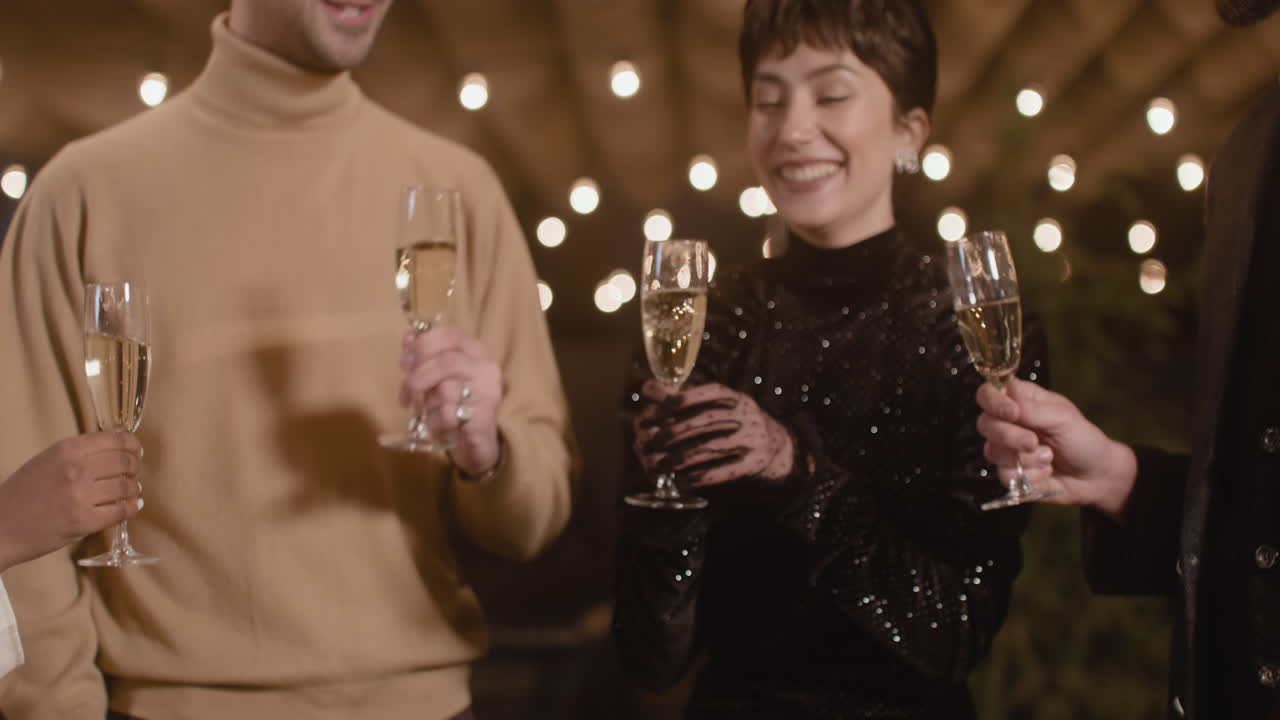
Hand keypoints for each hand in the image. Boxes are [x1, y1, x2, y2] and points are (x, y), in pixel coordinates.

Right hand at [0, 432, 142, 570]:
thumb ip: (78, 454)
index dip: (132, 445)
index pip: (115, 440)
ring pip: (126, 487)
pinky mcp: (84, 521)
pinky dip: (131, 508)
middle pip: (125, 462)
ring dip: (133, 489)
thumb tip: (114, 451)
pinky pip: (121, 511)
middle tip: (133, 473)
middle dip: (135, 467)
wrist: (0, 526)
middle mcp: (76, 469)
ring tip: (130, 491)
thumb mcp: (46, 461)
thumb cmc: (21, 493)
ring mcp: (81, 496)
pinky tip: (130, 507)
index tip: (135, 451)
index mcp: (67, 449)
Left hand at [400, 325, 502, 476]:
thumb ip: (426, 357)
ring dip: (428, 406)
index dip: (424, 344)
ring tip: (430, 414)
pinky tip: (438, 427)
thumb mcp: (440, 377)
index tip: (404, 362)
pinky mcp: (484, 418)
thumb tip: (408, 337)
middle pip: (446, 362)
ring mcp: (487, 393)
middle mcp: (486, 369)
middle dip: (417, 378)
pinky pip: (448, 416)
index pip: (452, 334)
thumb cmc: (456, 405)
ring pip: (445, 391)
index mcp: (476, 352)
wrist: (478, 443)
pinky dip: (435, 423)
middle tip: (405, 395)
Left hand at [632, 380, 793, 487]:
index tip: (667, 403)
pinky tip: (682, 483)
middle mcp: (747, 415)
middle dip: (678, 430)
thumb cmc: (737, 423)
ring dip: (684, 457)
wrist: (779, 447)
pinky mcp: (755, 464)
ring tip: (662, 465)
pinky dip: (701, 478)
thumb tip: (650, 388)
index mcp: (736, 398)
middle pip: (709, 421)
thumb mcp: (720, 405)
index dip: (690, 397)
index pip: (714, 392)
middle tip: (654, 440)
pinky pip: (726, 471)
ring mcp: (754, 440)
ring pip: (714, 447)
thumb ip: (687, 398)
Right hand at [975, 377, 1136, 518]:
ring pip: (993, 452)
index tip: (1012, 413)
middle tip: (1034, 442)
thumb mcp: (1063, 419)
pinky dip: (1031, 476)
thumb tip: (1007, 396)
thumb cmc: (1083, 440)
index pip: (988, 394)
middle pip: (985, 425)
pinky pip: (1005, 476)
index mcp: (1020, 402)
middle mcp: (1009, 424)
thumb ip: (1032, 409)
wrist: (1096, 477)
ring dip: (1026, 459)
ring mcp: (1007, 450)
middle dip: (1010, 437)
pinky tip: (1046, 472)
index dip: (993, 402)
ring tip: (1049, 458)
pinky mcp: (1010, 473)